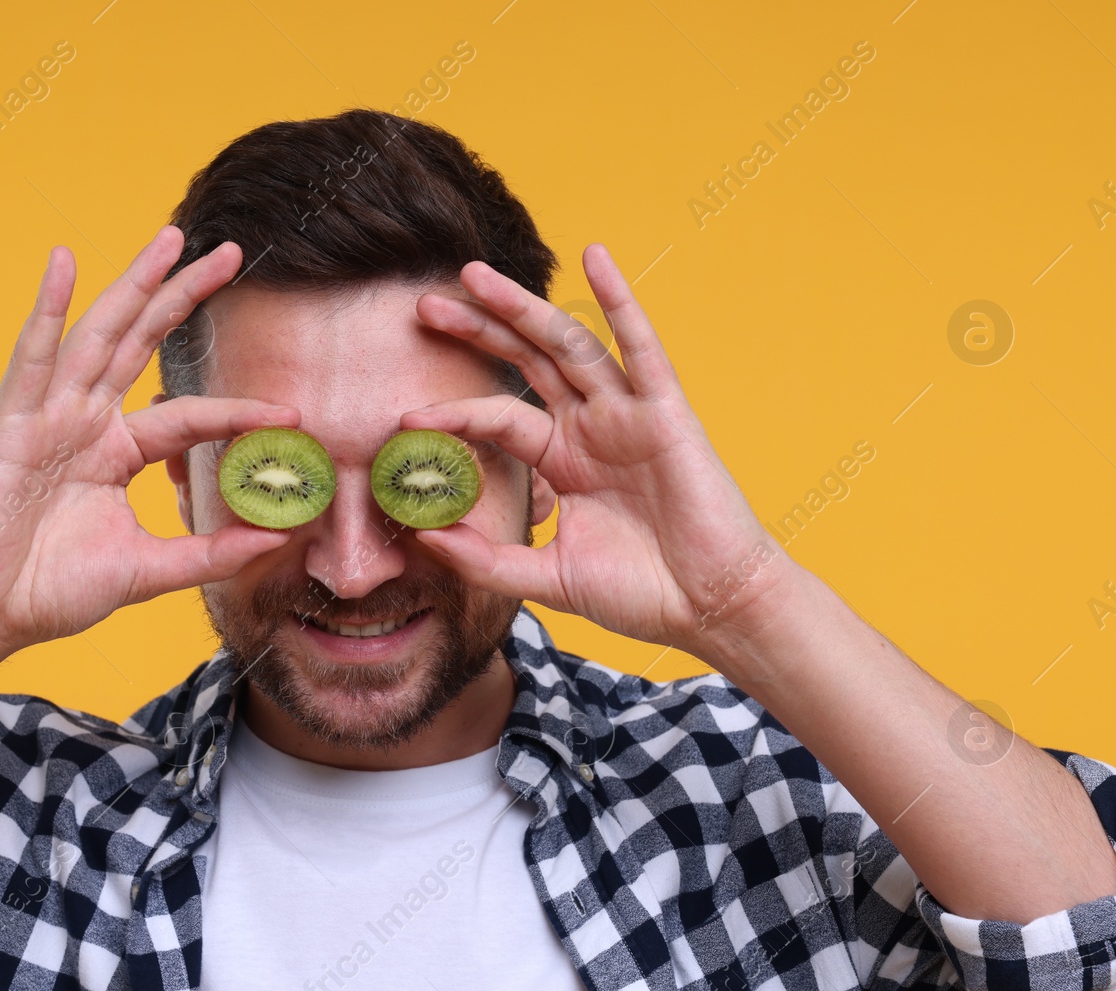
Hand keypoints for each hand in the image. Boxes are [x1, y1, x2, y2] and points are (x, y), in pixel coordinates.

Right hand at [0, 226, 297, 656]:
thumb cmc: (51, 593)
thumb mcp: (148, 570)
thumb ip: (210, 553)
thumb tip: (278, 538)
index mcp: (115, 453)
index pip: (189, 416)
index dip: (237, 410)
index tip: (291, 412)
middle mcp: (85, 423)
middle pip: (144, 344)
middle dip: (184, 296)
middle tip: (232, 253)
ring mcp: (48, 417)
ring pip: (99, 337)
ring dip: (134, 284)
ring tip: (172, 239)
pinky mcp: (11, 425)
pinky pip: (32, 358)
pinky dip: (46, 309)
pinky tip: (64, 263)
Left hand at [400, 244, 800, 657]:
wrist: (709, 608)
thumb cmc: (640, 593)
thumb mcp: (547, 578)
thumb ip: (486, 559)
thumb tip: (423, 537)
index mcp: (563, 460)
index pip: (498, 418)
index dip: (454, 412)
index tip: (405, 416)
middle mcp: (591, 427)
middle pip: (525, 362)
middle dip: (478, 330)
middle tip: (425, 305)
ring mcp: (627, 415)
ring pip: (566, 346)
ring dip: (522, 307)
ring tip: (474, 275)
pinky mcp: (666, 412)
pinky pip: (641, 347)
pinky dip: (619, 300)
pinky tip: (596, 256)